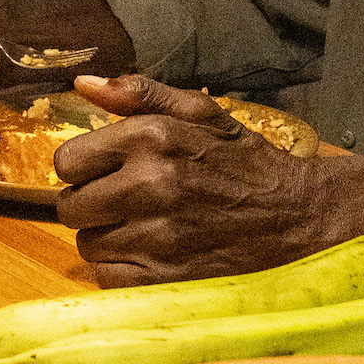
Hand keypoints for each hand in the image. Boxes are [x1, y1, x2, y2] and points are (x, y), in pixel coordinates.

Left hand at [55, 73, 340, 286]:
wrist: (298, 217)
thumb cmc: (244, 162)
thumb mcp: (200, 112)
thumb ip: (138, 93)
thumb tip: (81, 84)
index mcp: (150, 138)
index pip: (66, 162)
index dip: (82, 169)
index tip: (104, 173)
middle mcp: (149, 185)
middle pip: (70, 208)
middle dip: (90, 205)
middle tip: (122, 203)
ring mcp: (157, 236)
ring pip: (88, 245)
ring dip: (107, 239)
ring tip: (143, 228)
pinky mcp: (166, 279)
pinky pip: (109, 279)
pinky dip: (123, 271)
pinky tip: (151, 255)